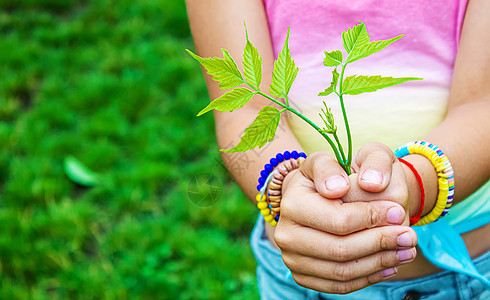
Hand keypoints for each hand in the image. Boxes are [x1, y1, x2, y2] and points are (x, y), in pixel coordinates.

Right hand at [275, 151, 416, 293]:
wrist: (313, 197)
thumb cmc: (332, 175)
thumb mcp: (341, 157)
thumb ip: (353, 163)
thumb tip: (359, 186)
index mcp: (292, 203)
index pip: (338, 220)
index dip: (372, 218)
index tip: (399, 211)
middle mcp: (286, 234)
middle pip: (340, 250)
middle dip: (380, 244)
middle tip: (410, 236)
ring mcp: (291, 258)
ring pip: (341, 272)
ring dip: (380, 263)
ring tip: (406, 251)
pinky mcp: (301, 276)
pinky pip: (338, 286)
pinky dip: (368, 278)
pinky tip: (389, 264)